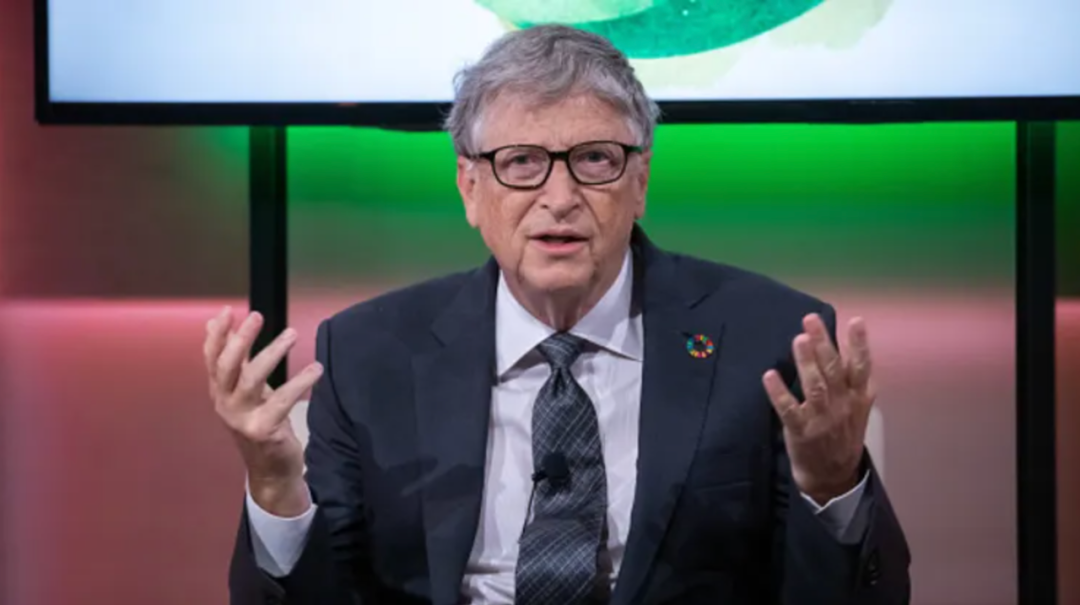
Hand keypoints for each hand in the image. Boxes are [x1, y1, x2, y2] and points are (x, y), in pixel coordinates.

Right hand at [204, 306, 323, 515]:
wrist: (270, 469)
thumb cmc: (259, 422)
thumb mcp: (245, 390)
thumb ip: (235, 359)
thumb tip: (217, 324)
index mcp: (219, 391)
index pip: (212, 358)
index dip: (218, 334)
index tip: (228, 310)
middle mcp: (225, 404)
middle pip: (226, 366)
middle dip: (240, 339)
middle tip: (257, 315)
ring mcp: (242, 418)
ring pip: (252, 379)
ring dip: (273, 353)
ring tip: (292, 334)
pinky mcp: (263, 430)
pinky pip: (283, 400)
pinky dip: (300, 381)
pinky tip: (316, 369)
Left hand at [762, 313, 874, 504]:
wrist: (834, 476)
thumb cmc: (843, 432)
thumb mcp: (859, 406)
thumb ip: (855, 378)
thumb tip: (852, 342)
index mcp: (858, 396)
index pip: (861, 367)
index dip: (859, 344)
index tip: (855, 321)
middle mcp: (842, 405)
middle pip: (834, 370)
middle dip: (823, 343)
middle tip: (811, 320)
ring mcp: (822, 419)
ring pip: (815, 387)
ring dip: (806, 363)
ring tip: (798, 340)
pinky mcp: (801, 431)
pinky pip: (789, 410)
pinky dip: (779, 393)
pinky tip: (769, 375)